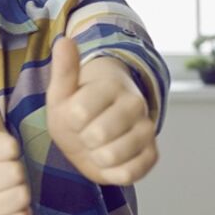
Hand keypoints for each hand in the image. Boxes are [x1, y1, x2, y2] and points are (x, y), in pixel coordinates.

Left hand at [46, 39, 156, 184]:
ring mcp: (147, 130)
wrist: (92, 133)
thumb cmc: (75, 111)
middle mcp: (135, 105)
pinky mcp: (152, 154)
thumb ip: (64, 69)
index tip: (73, 116)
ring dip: (95, 157)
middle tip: (85, 132)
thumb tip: (64, 40)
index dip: (69, 121)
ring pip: (112, 155)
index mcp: (112, 86)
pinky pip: (128, 173)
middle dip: (82, 139)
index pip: (79, 112)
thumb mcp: (61, 93)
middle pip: (97, 135)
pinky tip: (109, 160)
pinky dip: (111, 172)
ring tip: (96, 146)